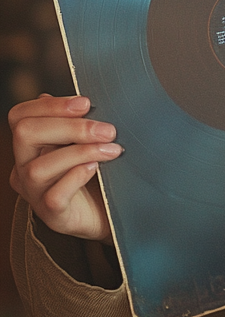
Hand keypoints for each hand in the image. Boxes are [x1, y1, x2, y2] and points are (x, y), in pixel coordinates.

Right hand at [9, 94, 121, 243]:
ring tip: (111, 150)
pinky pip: (54, 196)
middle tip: (108, 130)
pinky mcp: (52, 215)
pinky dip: (75, 177)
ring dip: (79, 152)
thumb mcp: (86, 140)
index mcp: (30, 145)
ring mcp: (34, 193)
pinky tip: (96, 168)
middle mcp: (23, 168)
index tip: (86, 103)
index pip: (19, 116)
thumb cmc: (96, 171)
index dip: (50, 105)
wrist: (109, 211)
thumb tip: (82, 101)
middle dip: (69, 126)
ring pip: (38, 168)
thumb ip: (78, 121)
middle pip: (25, 134)